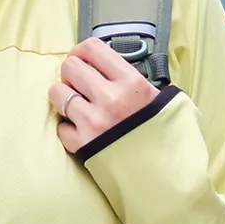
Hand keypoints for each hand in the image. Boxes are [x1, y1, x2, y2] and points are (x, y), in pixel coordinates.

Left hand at [48, 37, 158, 155]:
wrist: (167, 175)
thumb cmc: (164, 136)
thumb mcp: (161, 99)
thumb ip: (134, 80)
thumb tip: (109, 68)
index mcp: (131, 82)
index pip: (92, 48)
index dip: (81, 51)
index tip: (82, 59)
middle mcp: (110, 98)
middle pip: (69, 66)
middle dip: (71, 74)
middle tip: (79, 84)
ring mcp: (94, 121)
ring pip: (56, 92)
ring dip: (64, 97)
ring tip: (76, 105)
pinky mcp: (82, 144)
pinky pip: (60, 127)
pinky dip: (68, 129)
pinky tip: (81, 131)